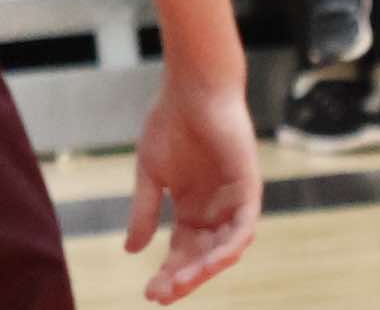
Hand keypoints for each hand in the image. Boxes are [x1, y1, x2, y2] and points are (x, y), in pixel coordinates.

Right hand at [124, 70, 259, 300]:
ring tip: (183, 281)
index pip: (182, 252)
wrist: (191, 91)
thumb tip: (131, 251)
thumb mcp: (150, 175)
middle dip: (184, 278)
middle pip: (202, 257)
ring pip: (225, 248)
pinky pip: (244, 226)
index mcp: (191, 210)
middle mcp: (215, 213)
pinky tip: (214, 259)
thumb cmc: (169, 124)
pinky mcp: (248, 190)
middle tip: (162, 294)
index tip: (148, 294)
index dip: (167, 273)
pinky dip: (231, 244)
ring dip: (206, 268)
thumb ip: (143, 211)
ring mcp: (234, 203)